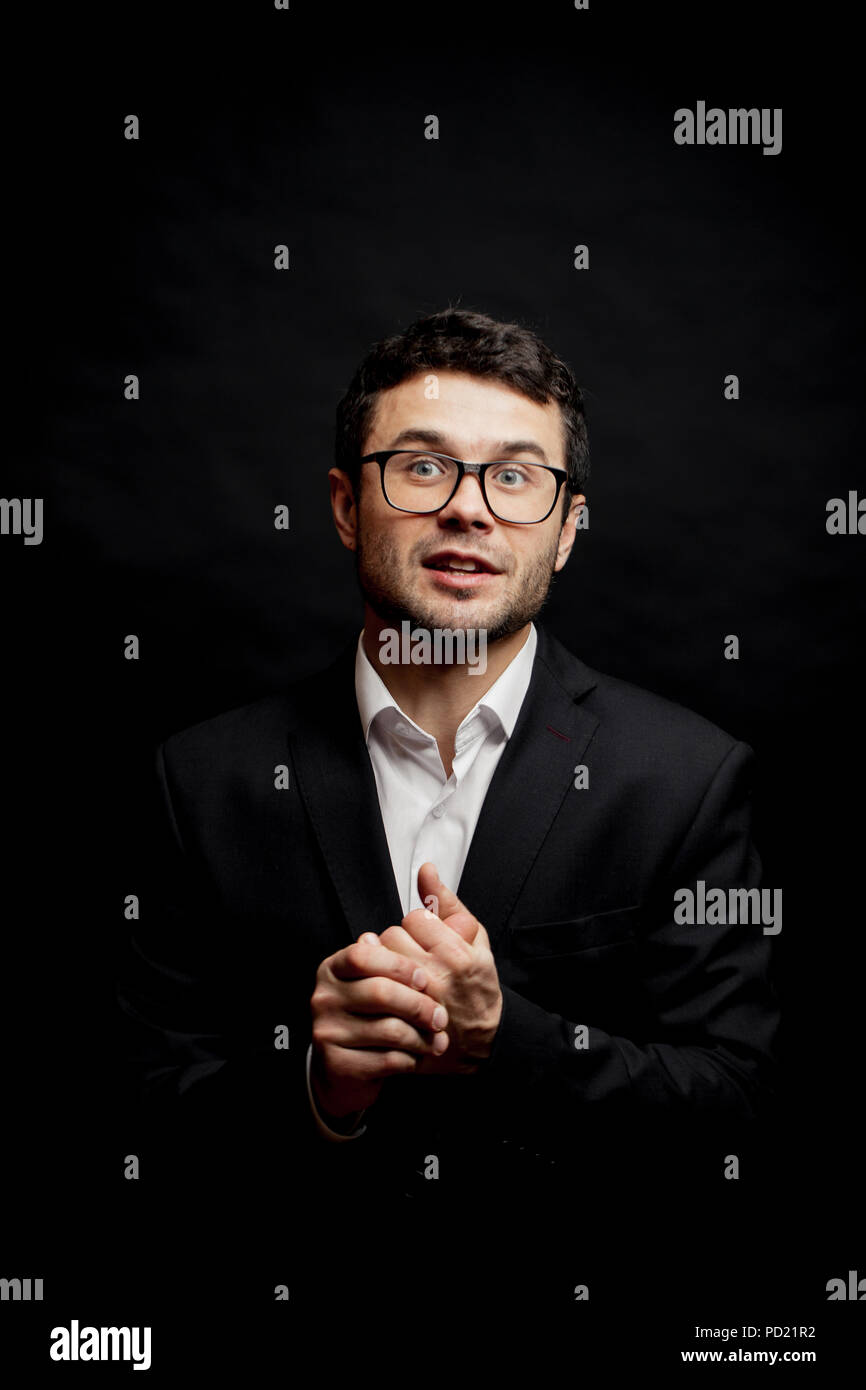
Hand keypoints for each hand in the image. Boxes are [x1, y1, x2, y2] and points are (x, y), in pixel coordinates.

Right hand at [310, 935, 449, 1118]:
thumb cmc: (372, 1015)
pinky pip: (385, 1059)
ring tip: (436, 1039)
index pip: (362, 955)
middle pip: (380, 992)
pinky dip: (410, 1059)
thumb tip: (429, 887)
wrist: (347, 1068)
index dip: (398, 965)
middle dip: (420, 1006)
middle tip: (441, 1017)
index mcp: (335, 968)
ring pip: (388, 1029)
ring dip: (421, 1036)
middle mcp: (325, 996)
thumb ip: (412, 936)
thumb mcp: (385, 975)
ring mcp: (327, 1030)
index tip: (423, 978)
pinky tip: (418, 1057)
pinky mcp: (338, 1063)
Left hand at [378, 862, 502, 1075]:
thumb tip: (426, 869)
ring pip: (380, 960)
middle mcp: (436, 977)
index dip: (419, 926)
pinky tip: (391, 990)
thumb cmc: (478, 983)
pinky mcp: (403, 1018)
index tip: (427, 938)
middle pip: (392, 937)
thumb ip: (448, 903)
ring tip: (403, 973)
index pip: (415, 919)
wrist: (482, 1037)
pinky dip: (379, 985)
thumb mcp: (476, 938)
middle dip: (400, 943)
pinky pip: (376, 987)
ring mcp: (417, 1001)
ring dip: (386, 962)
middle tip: (414, 956)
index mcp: (457, 953)